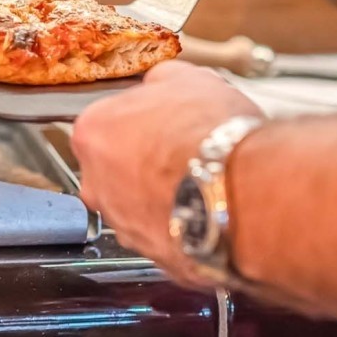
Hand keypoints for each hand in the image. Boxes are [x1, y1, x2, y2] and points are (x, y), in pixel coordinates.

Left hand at [71, 61, 261, 285]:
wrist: (244, 191)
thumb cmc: (211, 135)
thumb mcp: (187, 79)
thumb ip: (160, 82)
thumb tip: (160, 83)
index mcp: (93, 133)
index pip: (106, 122)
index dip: (140, 120)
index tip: (162, 122)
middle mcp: (96, 184)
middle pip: (115, 167)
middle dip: (145, 161)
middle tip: (183, 150)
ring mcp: (123, 225)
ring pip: (138, 205)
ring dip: (163, 194)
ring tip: (202, 179)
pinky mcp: (154, 257)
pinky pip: (166, 234)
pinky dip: (183, 223)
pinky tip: (209, 206)